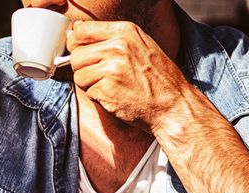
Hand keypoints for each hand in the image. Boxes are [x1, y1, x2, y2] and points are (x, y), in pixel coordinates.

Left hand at [66, 20, 206, 130]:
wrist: (173, 106)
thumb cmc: (158, 79)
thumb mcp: (140, 46)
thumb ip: (111, 38)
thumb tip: (76, 33)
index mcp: (125, 32)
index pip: (81, 31)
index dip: (76, 45)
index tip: (82, 53)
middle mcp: (118, 47)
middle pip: (76, 55)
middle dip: (83, 68)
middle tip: (101, 76)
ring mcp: (112, 68)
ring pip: (78, 74)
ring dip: (89, 84)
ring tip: (111, 86)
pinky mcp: (107, 89)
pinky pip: (87, 91)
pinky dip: (97, 97)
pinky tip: (114, 96)